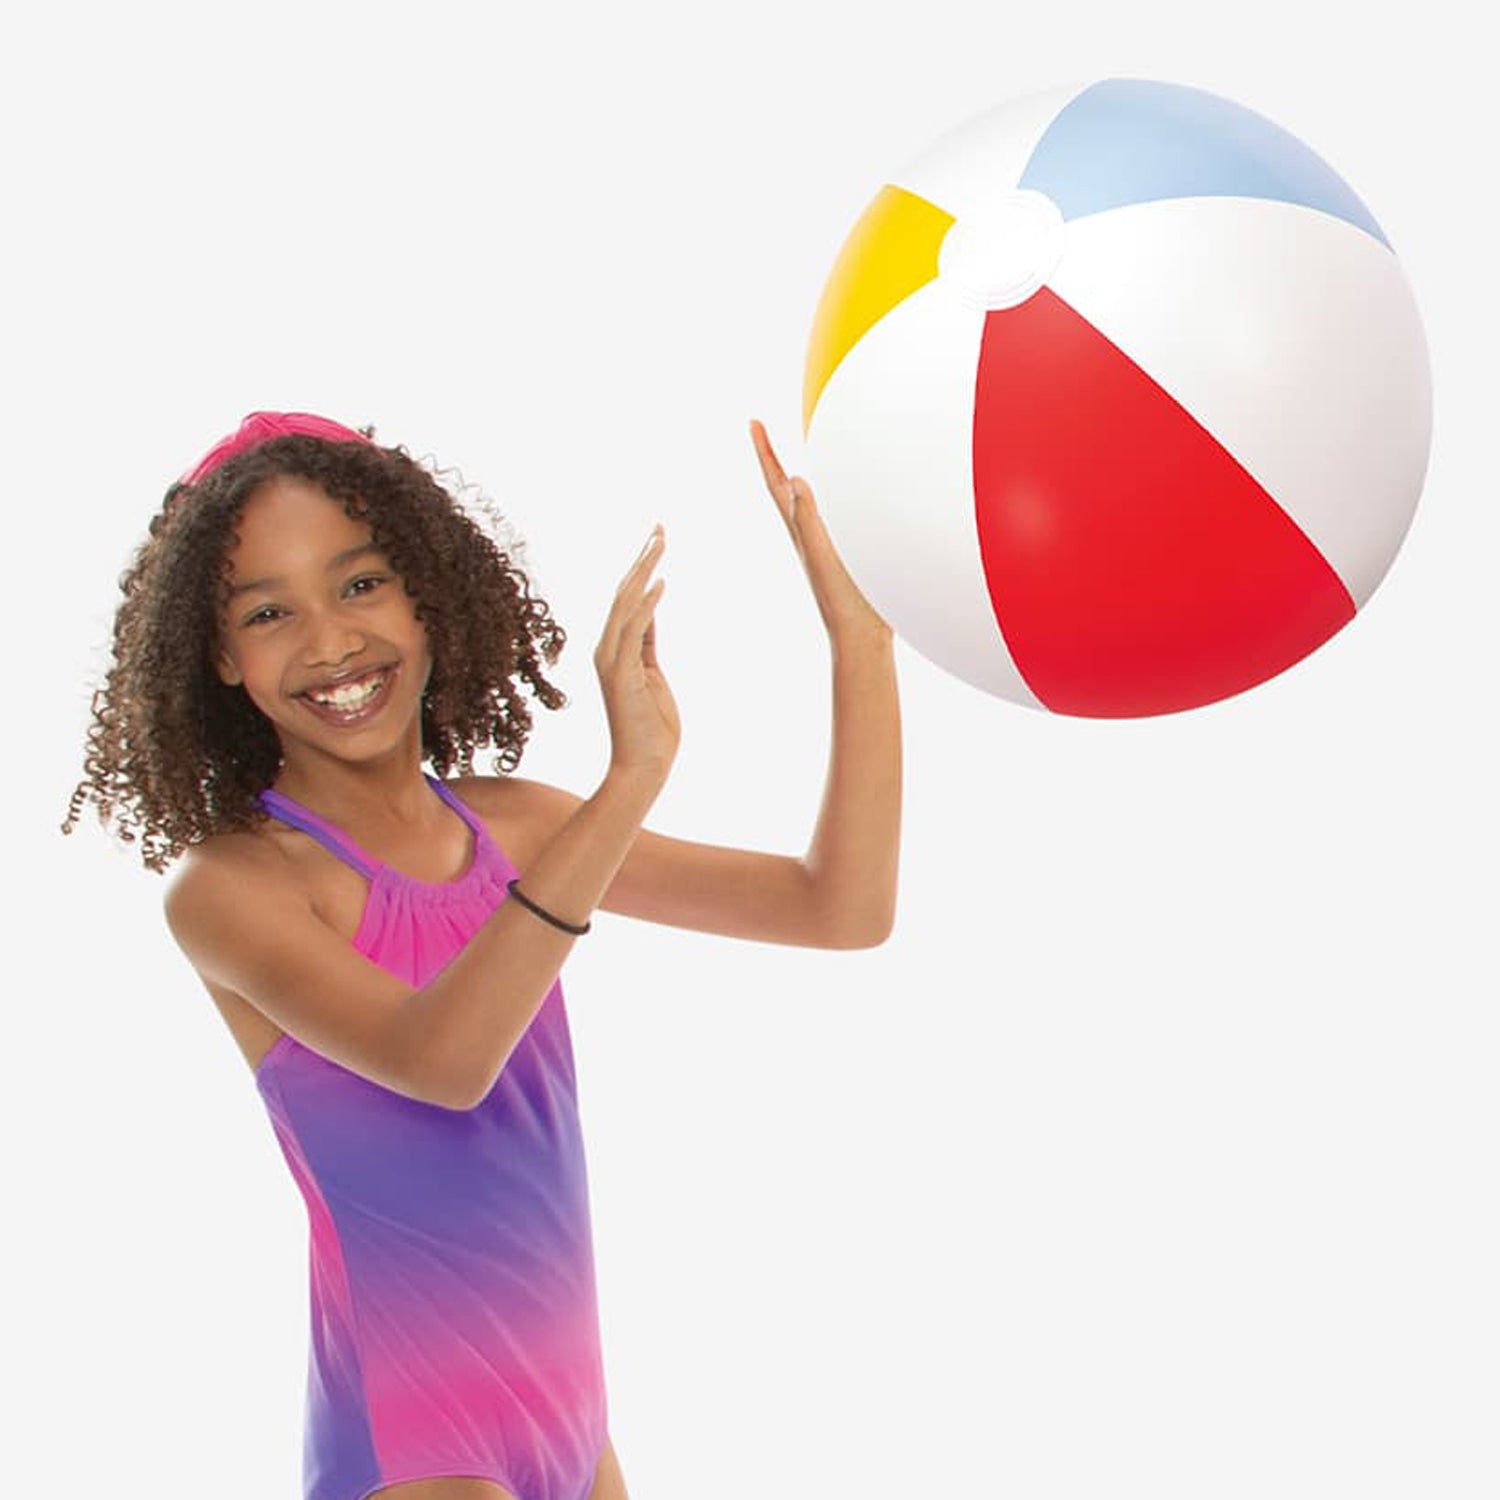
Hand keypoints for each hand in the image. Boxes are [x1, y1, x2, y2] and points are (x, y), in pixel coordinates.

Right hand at [594, 526, 680, 781]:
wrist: (643, 767)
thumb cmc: (652, 729)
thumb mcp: (652, 675)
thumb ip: (647, 644)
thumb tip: (651, 610)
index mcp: (615, 650)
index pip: (627, 599)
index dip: (641, 567)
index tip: (656, 539)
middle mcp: (606, 650)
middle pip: (623, 593)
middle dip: (642, 559)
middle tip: (660, 528)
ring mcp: (610, 662)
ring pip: (625, 605)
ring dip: (644, 572)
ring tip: (660, 542)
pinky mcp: (620, 675)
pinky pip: (633, 632)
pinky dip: (646, 606)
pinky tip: (659, 583)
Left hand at [749, 419, 891, 645]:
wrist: (860, 638)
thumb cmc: (842, 601)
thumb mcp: (822, 554)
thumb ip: (809, 519)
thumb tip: (793, 480)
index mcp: (800, 530)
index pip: (777, 482)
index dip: (765, 451)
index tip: (752, 422)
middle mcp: (808, 535)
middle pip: (785, 488)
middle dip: (772, 458)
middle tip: (759, 431)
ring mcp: (825, 547)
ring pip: (805, 504)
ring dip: (794, 479)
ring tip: (788, 460)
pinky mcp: (844, 558)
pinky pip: (830, 519)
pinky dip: (827, 503)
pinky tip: (836, 504)